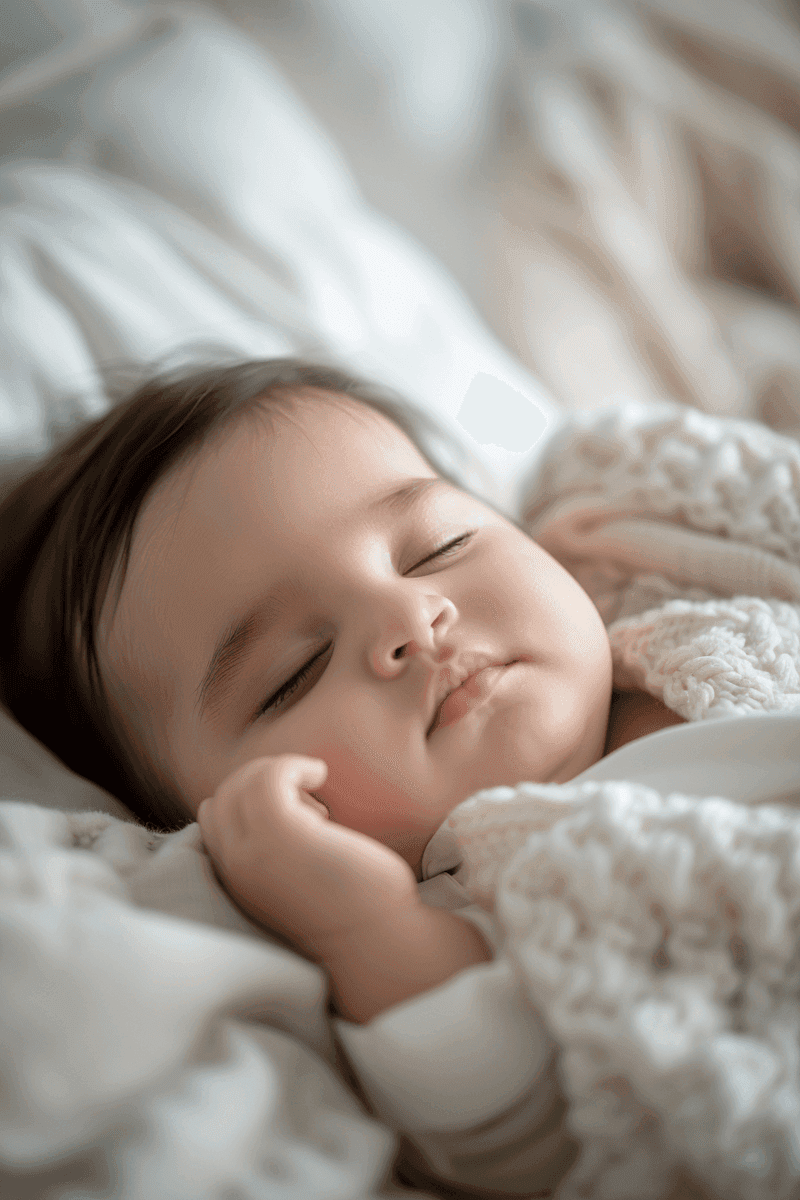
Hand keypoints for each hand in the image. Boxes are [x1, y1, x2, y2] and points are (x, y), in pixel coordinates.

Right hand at [197, 755, 417, 960]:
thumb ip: (280, 852)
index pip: (212, 816)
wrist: (376, 944)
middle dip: (262, 782)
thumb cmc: (352, 907)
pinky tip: (320, 776)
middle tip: (308, 802)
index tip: (294, 810)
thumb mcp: (300, 878)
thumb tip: (298, 809)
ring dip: (281, 774)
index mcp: (237, 879)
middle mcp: (235, 867)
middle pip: (224, 794)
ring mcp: (254, 852)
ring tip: (318, 801)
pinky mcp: (281, 836)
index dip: (247, 798)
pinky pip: (270, 777)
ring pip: (243, 782)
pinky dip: (294, 765)